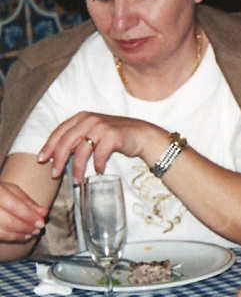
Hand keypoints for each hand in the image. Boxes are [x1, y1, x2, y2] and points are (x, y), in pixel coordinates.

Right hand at [0, 180, 47, 241]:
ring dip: (19, 234)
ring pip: (2, 231)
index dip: (29, 216)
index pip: (14, 205)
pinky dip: (11, 237)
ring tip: (32, 233)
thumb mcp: (12, 190)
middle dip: (25, 227)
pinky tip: (23, 236)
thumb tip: (44, 213)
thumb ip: (27, 201)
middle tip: (38, 229)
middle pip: (8, 221)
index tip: (41, 222)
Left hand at [36, 112, 167, 182]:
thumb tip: (55, 156)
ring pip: (81, 151)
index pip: (59, 132)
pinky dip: (98, 166)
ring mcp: (101, 126)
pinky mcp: (112, 136)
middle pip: (66, 142)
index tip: (41, 160)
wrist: (143, 135)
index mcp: (81, 117)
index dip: (48, 147)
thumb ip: (77, 138)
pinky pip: (99, 155)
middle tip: (54, 174)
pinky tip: (99, 172)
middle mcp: (89, 119)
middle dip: (58, 160)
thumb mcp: (93, 132)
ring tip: (77, 180)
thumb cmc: (116, 137)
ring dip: (77, 168)